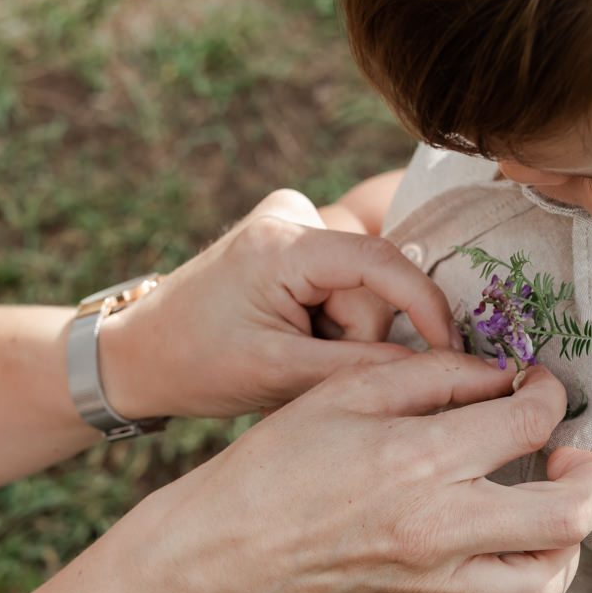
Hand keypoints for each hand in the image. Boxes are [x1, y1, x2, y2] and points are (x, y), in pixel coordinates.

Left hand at [97, 188, 457, 418]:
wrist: (139, 352)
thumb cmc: (196, 364)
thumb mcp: (280, 377)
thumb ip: (362, 370)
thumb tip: (441, 367)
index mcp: (279, 244)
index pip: (380, 263)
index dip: (425, 307)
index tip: (452, 351)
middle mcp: (289, 215)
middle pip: (369, 287)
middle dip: (353, 339)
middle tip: (303, 370)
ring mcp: (290, 219)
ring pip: (359, 290)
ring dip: (338, 335)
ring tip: (288, 357)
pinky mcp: (290, 234)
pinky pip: (342, 282)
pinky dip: (328, 320)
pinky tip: (289, 337)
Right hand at [129, 351, 591, 592]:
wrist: (221, 556)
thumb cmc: (275, 466)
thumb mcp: (343, 392)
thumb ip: (431, 374)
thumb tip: (501, 374)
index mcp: (417, 459)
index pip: (530, 421)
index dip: (549, 395)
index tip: (538, 390)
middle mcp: (438, 529)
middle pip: (571, 513)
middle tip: (574, 457)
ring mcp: (434, 588)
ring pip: (548, 583)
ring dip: (563, 543)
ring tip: (543, 513)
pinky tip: (505, 559)